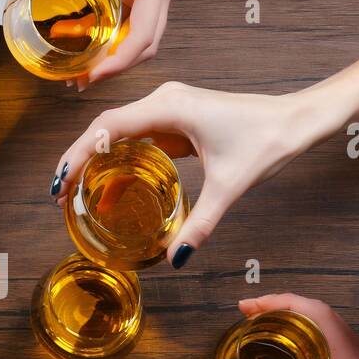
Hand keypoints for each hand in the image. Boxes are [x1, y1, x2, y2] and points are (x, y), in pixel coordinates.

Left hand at [9, 0, 173, 87]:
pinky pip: (140, 21)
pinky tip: (95, 41)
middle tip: (83, 80)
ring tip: (88, 68)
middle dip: (117, 67)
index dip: (118, 63)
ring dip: (120, 56)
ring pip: (146, 38)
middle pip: (147, 46)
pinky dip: (121, 37)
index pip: (142, 38)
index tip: (93, 75)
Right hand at [52, 83, 323, 265]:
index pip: (106, 128)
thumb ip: (199, 223)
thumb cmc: (267, 140)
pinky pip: (138, 134)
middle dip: (79, 159)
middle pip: (105, 127)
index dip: (77, 155)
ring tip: (78, 191)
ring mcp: (170, 105)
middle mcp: (164, 99)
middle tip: (61, 196)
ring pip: (119, 129)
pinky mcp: (178, 116)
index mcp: (169, 107)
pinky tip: (113, 181)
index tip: (60, 183)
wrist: (297, 119)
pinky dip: (120, 155)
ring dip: (97, 156)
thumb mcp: (230, 186)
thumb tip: (175, 258)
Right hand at [234, 293, 358, 358]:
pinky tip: (300, 351)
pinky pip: (339, 338)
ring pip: (330, 323)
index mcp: (351, 356)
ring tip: (270, 326)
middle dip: (283, 307)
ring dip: (299, 319)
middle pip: (319, 312)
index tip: (253, 306)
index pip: (315, 311)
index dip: (282, 302)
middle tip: (252, 313)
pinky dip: (314, 335)